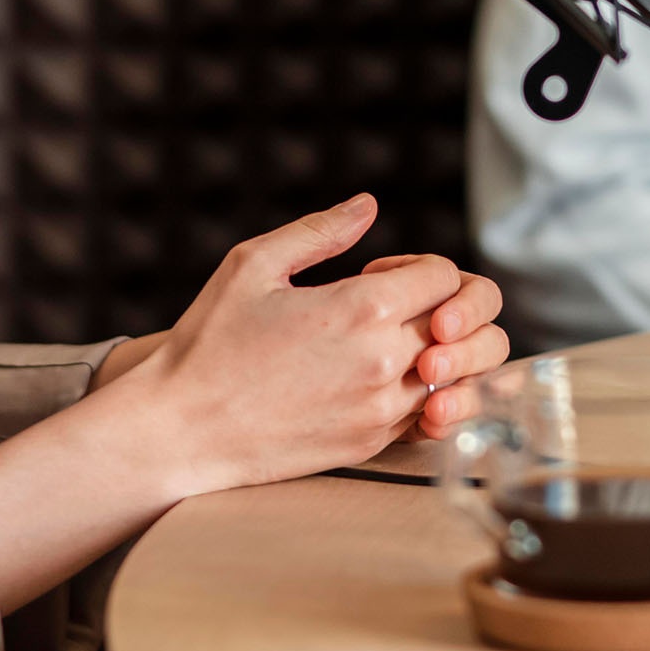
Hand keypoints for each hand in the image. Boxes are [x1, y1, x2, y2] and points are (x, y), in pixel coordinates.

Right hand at [132, 194, 498, 493]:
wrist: (180, 431)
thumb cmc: (209, 344)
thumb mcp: (253, 265)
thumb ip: (320, 231)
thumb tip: (368, 205)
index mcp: (362, 308)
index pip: (446, 276)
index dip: (418, 265)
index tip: (379, 272)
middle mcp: (385, 362)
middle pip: (469, 325)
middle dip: (448, 306)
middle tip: (402, 305)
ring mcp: (383, 411)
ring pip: (460, 375)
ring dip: (442, 352)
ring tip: (394, 342)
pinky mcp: (373, 445)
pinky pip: (432, 414)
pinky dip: (425, 392)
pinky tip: (382, 379)